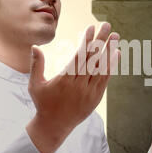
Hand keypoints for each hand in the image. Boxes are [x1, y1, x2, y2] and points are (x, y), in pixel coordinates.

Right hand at [26, 23, 119, 152]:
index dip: (85, 41)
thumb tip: (35, 46)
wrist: (54, 127)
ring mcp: (89, 92)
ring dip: (109, 50)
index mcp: (64, 80)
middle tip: (107, 25)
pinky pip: (105, 79)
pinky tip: (116, 53)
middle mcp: (78, 85)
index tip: (90, 27)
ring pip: (102, 68)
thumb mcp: (35, 85)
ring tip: (116, 36)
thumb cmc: (43, 103)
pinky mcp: (95, 98)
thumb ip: (37, 65)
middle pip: (92, 58)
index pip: (78, 56)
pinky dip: (111, 66)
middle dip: (100, 40)